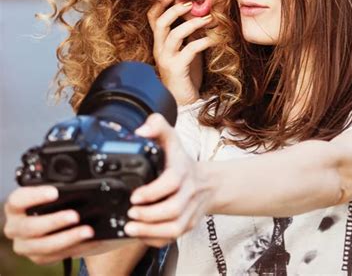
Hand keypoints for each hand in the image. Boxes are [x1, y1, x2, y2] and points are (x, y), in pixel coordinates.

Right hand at [2, 185, 113, 264]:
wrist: (57, 221)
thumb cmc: (53, 200)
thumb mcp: (53, 191)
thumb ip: (60, 189)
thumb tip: (81, 185)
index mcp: (15, 206)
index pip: (18, 200)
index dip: (35, 196)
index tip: (55, 193)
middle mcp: (15, 226)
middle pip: (29, 227)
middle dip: (55, 221)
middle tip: (75, 216)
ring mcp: (24, 244)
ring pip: (43, 246)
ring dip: (68, 238)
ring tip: (87, 231)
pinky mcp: (37, 256)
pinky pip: (54, 256)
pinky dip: (74, 248)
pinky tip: (89, 241)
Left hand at [124, 114, 211, 246]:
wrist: (208, 183)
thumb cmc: (182, 161)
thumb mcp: (171, 139)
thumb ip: (157, 126)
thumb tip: (141, 130)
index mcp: (183, 170)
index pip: (171, 182)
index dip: (152, 192)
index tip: (134, 195)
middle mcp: (188, 192)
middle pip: (172, 210)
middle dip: (148, 216)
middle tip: (129, 213)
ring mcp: (189, 211)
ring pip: (174, 229)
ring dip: (150, 231)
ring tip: (130, 227)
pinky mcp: (188, 225)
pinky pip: (172, 239)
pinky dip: (154, 240)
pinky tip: (140, 234)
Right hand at [147, 0, 215, 104]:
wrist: (183, 101)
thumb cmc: (186, 74)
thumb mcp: (185, 50)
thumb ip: (188, 35)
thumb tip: (200, 16)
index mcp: (160, 43)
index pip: (152, 19)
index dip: (160, 4)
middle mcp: (160, 49)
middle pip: (161, 23)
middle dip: (175, 10)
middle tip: (191, 3)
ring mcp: (167, 59)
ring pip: (174, 34)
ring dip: (192, 23)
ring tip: (208, 18)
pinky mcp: (178, 68)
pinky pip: (190, 50)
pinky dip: (203, 41)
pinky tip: (214, 39)